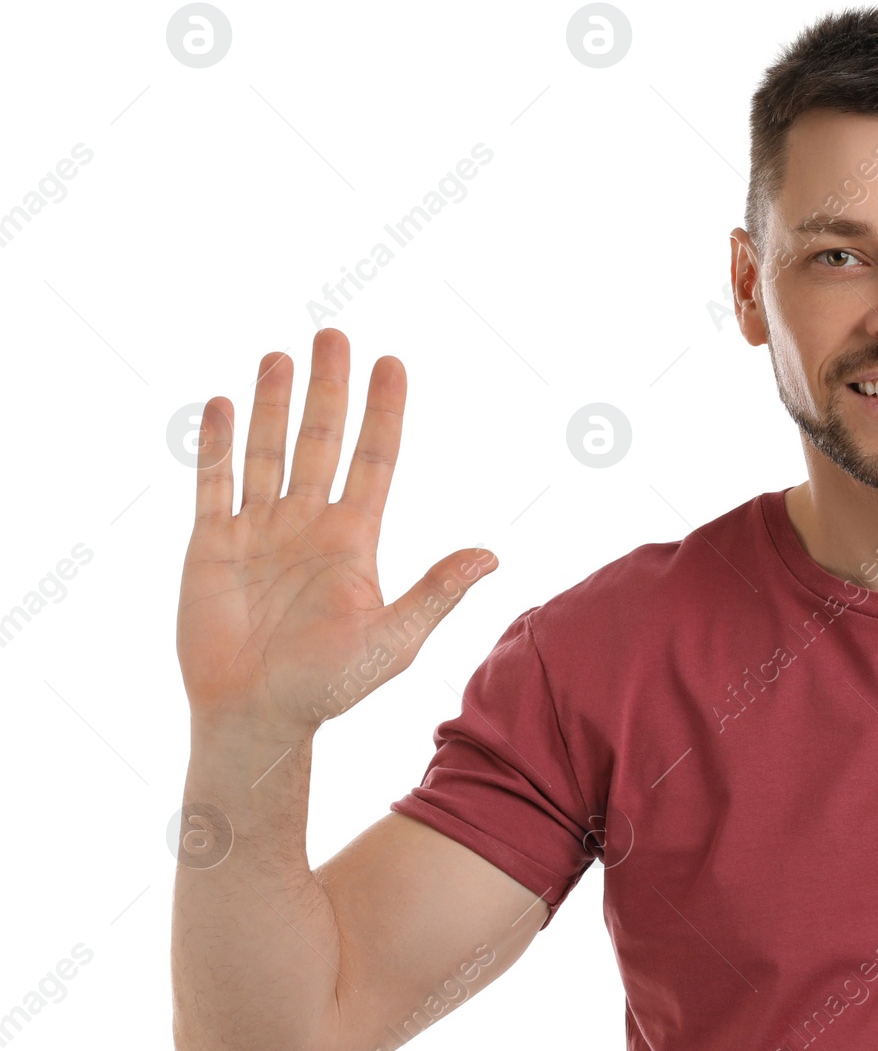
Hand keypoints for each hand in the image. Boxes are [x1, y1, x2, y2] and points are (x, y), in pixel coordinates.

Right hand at [177, 328, 495, 739]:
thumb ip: (436, 592)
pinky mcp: (212, 545)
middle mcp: (308, 524)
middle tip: (335, 334)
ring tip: (280, 357)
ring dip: (271, 404)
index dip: (384, 412)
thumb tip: (492, 555)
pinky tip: (222, 404)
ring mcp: (259, 530)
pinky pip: (213, 483)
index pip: (374, 460)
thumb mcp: (393, 639)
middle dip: (329, 390)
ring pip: (267, 451)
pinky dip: (216, 445)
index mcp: (354, 539)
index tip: (392, 363)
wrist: (257, 715)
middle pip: (321, 441)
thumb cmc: (328, 686)